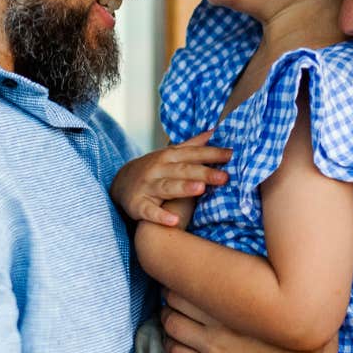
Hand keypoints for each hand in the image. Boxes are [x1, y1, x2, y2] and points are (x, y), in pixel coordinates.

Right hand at [110, 132, 231, 226]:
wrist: (120, 182)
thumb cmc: (155, 169)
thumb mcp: (171, 155)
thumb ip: (192, 145)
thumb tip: (215, 131)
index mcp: (169, 157)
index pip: (193, 154)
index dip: (212, 154)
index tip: (232, 156)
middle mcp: (158, 169)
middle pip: (183, 170)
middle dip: (203, 172)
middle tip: (224, 177)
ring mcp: (148, 186)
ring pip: (167, 187)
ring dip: (183, 188)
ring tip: (200, 189)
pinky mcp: (138, 204)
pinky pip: (149, 211)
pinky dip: (160, 216)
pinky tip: (174, 221)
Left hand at [161, 292, 340, 352]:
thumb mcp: (311, 321)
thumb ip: (302, 304)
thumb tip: (313, 287)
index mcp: (244, 305)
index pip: (199, 280)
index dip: (190, 277)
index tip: (194, 279)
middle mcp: (221, 323)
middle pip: (177, 298)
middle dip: (174, 295)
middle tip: (179, 296)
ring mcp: (211, 349)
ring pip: (171, 324)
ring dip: (168, 319)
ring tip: (174, 319)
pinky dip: (170, 345)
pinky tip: (177, 344)